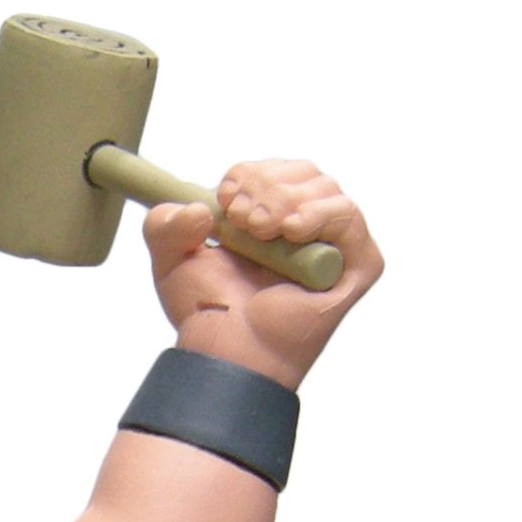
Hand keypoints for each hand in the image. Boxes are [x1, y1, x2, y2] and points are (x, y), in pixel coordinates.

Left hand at [142, 160, 382, 390]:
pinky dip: (321, 214)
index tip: (226, 197)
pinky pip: (349, 216)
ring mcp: (334, 246)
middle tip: (242, 219)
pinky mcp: (358, 265)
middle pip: (303, 171)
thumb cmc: (208, 312)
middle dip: (267, 185)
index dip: (250, 174)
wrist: (229, 351)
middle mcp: (305, 227)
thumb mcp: (170, 259)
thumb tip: (199, 209)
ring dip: (287, 200)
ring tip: (263, 232)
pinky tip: (292, 231)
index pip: (273, 170)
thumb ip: (164, 224)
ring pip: (325, 188)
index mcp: (270, 216)